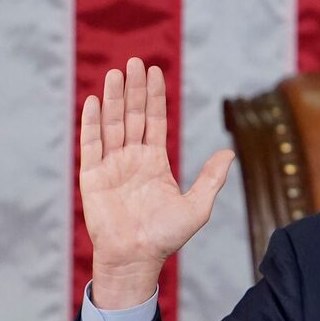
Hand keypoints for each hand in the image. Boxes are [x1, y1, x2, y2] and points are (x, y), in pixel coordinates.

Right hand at [80, 58, 234, 308]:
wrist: (136, 259)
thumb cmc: (166, 238)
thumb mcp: (197, 207)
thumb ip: (211, 178)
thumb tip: (229, 151)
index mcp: (155, 162)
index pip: (155, 120)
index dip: (154, 96)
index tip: (155, 71)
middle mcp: (132, 158)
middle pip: (132, 116)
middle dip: (133, 89)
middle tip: (135, 61)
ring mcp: (111, 166)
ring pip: (112, 124)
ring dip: (113, 98)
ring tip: (116, 73)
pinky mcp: (92, 177)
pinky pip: (90, 145)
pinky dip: (91, 123)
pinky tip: (94, 101)